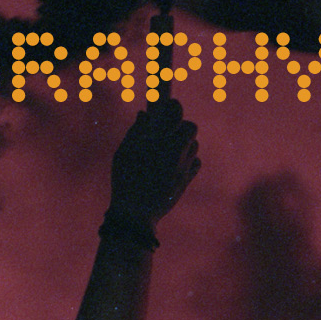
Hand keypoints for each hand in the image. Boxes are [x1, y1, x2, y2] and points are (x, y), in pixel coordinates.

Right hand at [109, 99, 198, 225]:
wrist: (136, 213)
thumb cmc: (125, 180)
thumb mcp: (123, 153)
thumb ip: (136, 130)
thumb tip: (144, 114)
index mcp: (159, 140)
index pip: (175, 111)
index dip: (173, 106)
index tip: (168, 106)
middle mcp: (175, 151)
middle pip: (190, 127)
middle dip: (181, 127)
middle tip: (168, 133)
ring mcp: (183, 167)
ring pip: (194, 145)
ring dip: (185, 143)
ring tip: (169, 150)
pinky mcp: (187, 180)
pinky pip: (196, 162)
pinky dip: (189, 159)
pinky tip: (176, 164)